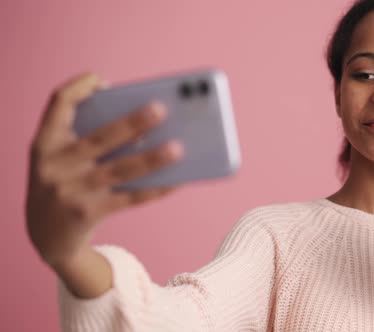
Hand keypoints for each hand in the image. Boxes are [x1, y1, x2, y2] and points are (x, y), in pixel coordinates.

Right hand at [26, 73, 182, 267]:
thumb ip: (86, 135)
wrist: (44, 235)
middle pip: (99, 138)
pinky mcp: (88, 214)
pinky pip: (130, 198)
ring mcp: (70, 192)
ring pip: (119, 170)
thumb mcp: (60, 157)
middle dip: (131, 123)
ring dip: (151, 159)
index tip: (102, 80)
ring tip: (178, 148)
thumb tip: (143, 122)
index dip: (80, 88)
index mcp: (45, 142)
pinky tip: (177, 180)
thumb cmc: (65, 182)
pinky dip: (155, 188)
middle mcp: (54, 165)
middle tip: (161, 109)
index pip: (58, 103)